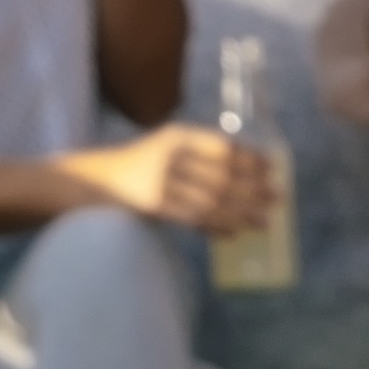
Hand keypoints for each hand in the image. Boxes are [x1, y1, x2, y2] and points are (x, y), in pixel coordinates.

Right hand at [64, 122, 279, 233]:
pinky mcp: (154, 205)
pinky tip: (235, 232)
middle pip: (224, 174)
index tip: (274, 170)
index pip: (224, 147)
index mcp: (178, 136)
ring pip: (213, 199)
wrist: (89, 182)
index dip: (252, 159)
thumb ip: (197, 158)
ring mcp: (162, 180)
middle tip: (279, 199)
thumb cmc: (134, 168)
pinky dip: (218, 226)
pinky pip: (194, 218)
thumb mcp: (164, 150)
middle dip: (255, 188)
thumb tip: (243, 179)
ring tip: (265, 222)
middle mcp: (172, 154)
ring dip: (243, 212)